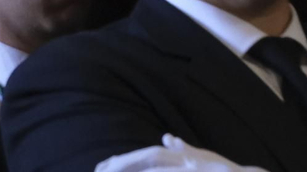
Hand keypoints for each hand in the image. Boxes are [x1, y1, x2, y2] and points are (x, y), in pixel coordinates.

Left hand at [94, 135, 267, 171]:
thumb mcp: (207, 159)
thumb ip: (185, 150)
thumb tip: (167, 137)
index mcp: (187, 158)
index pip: (149, 156)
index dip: (124, 161)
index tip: (101, 167)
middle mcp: (189, 164)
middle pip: (152, 161)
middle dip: (123, 166)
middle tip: (100, 171)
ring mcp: (194, 170)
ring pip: (161, 171)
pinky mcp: (202, 171)